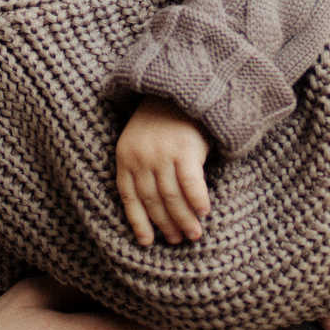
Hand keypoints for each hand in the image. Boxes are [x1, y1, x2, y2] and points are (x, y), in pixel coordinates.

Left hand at [115, 97, 212, 245]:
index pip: (129, 197)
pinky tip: (204, 212)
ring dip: (183, 219)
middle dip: (165, 224)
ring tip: (193, 234)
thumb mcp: (140, 140)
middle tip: (177, 240)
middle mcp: (141, 157)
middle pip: (152, 200)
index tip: (147, 242)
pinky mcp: (185, 148)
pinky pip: (191, 184)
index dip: (138, 222)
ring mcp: (162, 153)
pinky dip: (197, 201)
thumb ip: (142, 167)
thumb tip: (156, 206)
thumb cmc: (162, 118)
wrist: (179, 87)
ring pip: (172, 197)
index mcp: (125, 157)